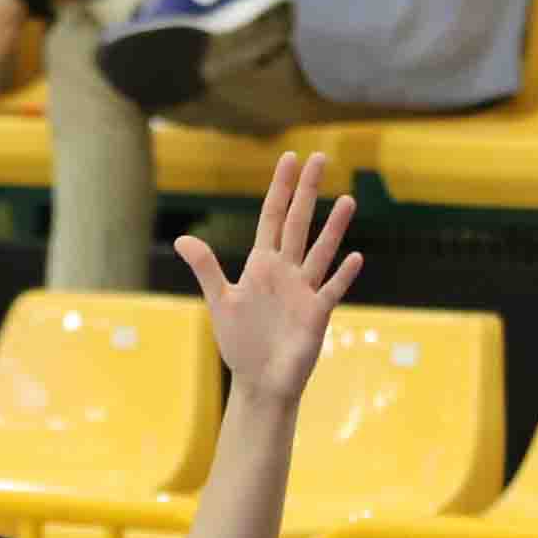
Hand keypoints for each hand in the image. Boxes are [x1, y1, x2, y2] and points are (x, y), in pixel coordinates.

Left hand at [173, 149, 360, 409]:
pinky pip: (332, 290)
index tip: (290, 159)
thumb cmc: (240, 343)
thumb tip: (183, 238)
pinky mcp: (316, 314)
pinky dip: (342, 275)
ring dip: (335, 227)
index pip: (273, 217)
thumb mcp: (220, 302)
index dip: (281, 188)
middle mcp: (286, 272)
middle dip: (308, 191)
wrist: (259, 381)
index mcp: (262, 265)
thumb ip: (206, 268)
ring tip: (349, 199)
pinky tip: (355, 257)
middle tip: (321, 157)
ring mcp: (304, 291)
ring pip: (321, 251)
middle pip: (299, 223)